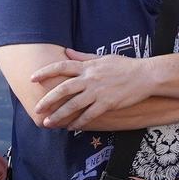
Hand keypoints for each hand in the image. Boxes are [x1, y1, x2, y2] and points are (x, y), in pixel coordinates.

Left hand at [30, 49, 156, 129]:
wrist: (146, 75)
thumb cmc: (125, 66)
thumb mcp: (103, 58)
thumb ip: (83, 56)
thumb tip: (67, 51)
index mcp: (87, 66)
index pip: (62, 66)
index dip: (45, 72)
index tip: (32, 78)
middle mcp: (90, 78)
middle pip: (63, 88)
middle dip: (48, 99)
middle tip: (37, 109)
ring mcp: (98, 92)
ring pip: (73, 105)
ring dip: (59, 115)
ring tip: (49, 123)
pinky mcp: (107, 103)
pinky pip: (89, 115)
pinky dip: (79, 122)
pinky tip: (71, 128)